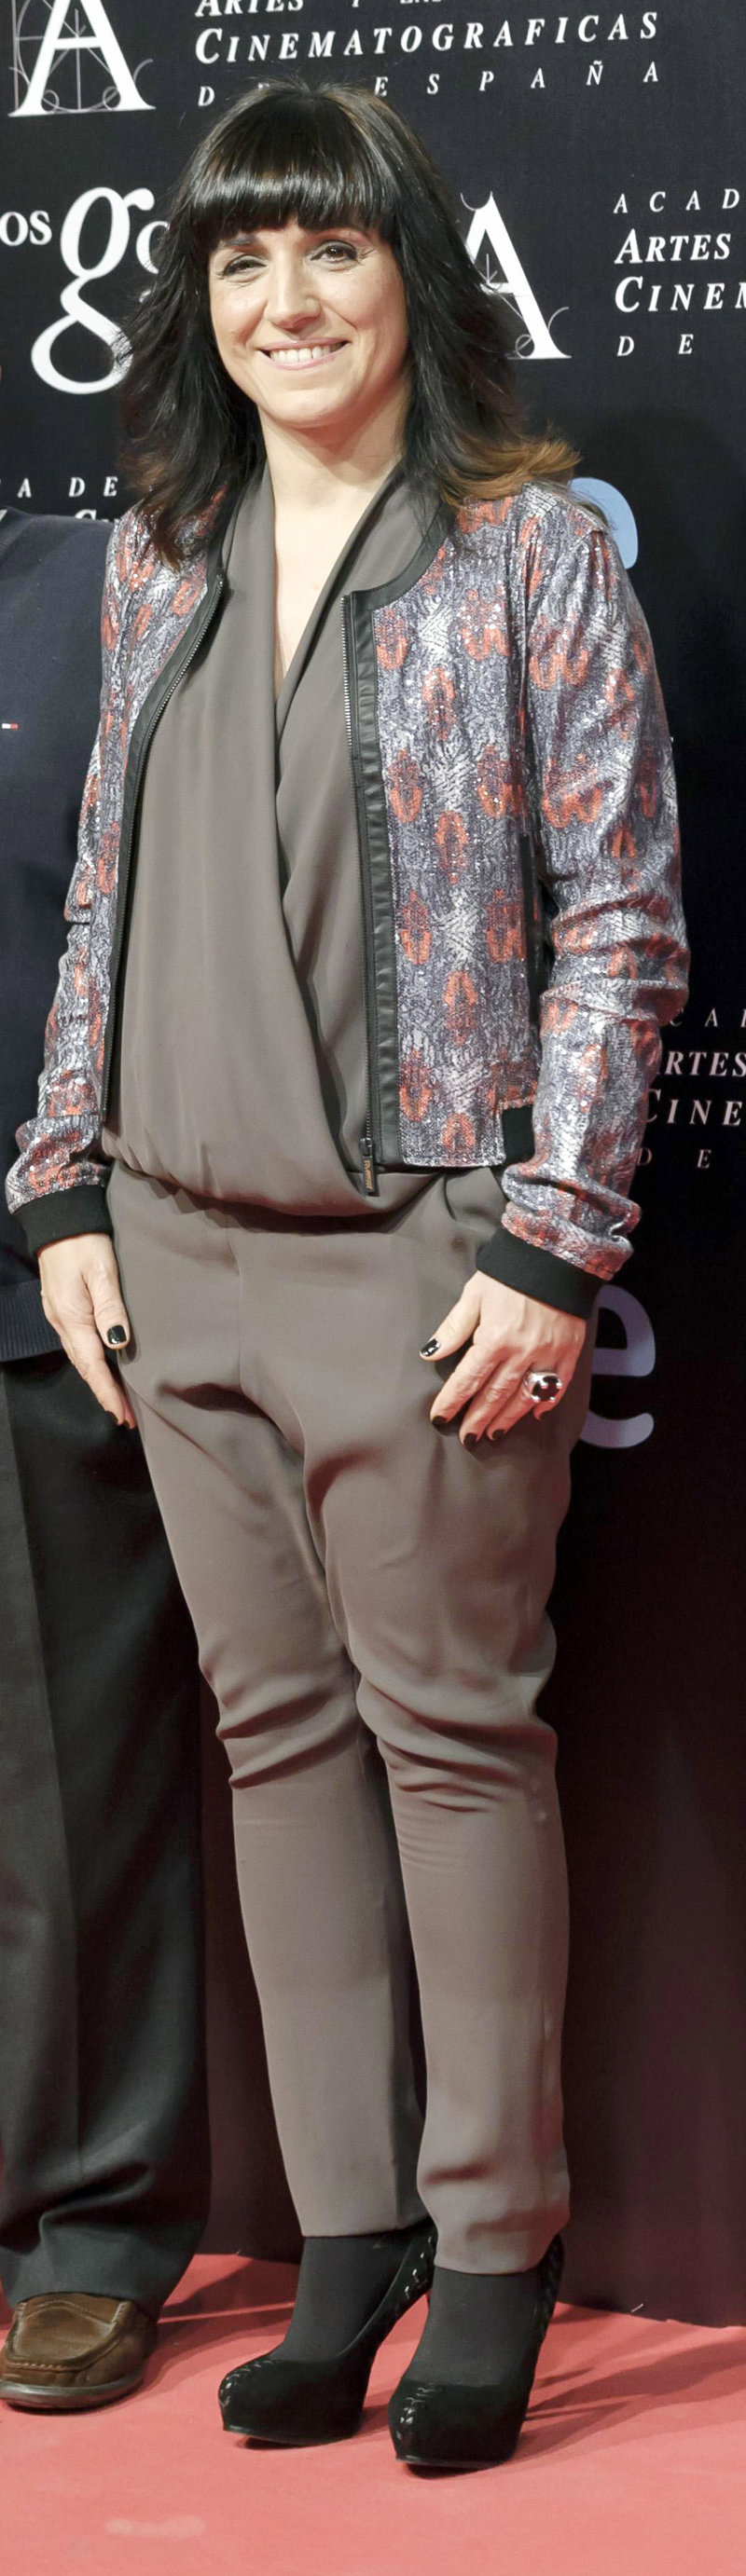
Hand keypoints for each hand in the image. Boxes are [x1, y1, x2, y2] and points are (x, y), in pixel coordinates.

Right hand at [38, 1234, 135, 1428]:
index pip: (93, 1365)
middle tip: (126, 1418)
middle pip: (85, 1368)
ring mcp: (60, 1316)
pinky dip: (92, 1363)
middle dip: (105, 1394)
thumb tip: (119, 1344)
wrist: (59, 1221)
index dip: (108, 1393)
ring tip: (118, 1400)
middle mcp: (63, 1323)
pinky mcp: (63, 1308)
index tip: (123, 1415)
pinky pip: (78, 1345)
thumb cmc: (84, 1243)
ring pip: (81, 1358)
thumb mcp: (102, 1273)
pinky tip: (103, 1368)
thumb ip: (111, 1308)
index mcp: (72, 1318)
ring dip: (99, 1381)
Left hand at [422, 1271, 585, 1441]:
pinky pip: (557, 1386)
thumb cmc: (509, 1273)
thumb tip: (431, 1354)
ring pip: (524, 1397)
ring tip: (493, 1434)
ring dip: (507, 1418)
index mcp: (494, 1338)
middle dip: (478, 1419)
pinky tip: (534, 1415)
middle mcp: (522, 1353)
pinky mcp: (570, 1353)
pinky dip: (545, 1403)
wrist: (556, 1255)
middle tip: (466, 1438)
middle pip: (495, 1395)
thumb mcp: (474, 1294)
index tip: (439, 1418)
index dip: (452, 1401)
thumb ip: (454, 1328)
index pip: (468, 1379)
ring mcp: (548, 1355)